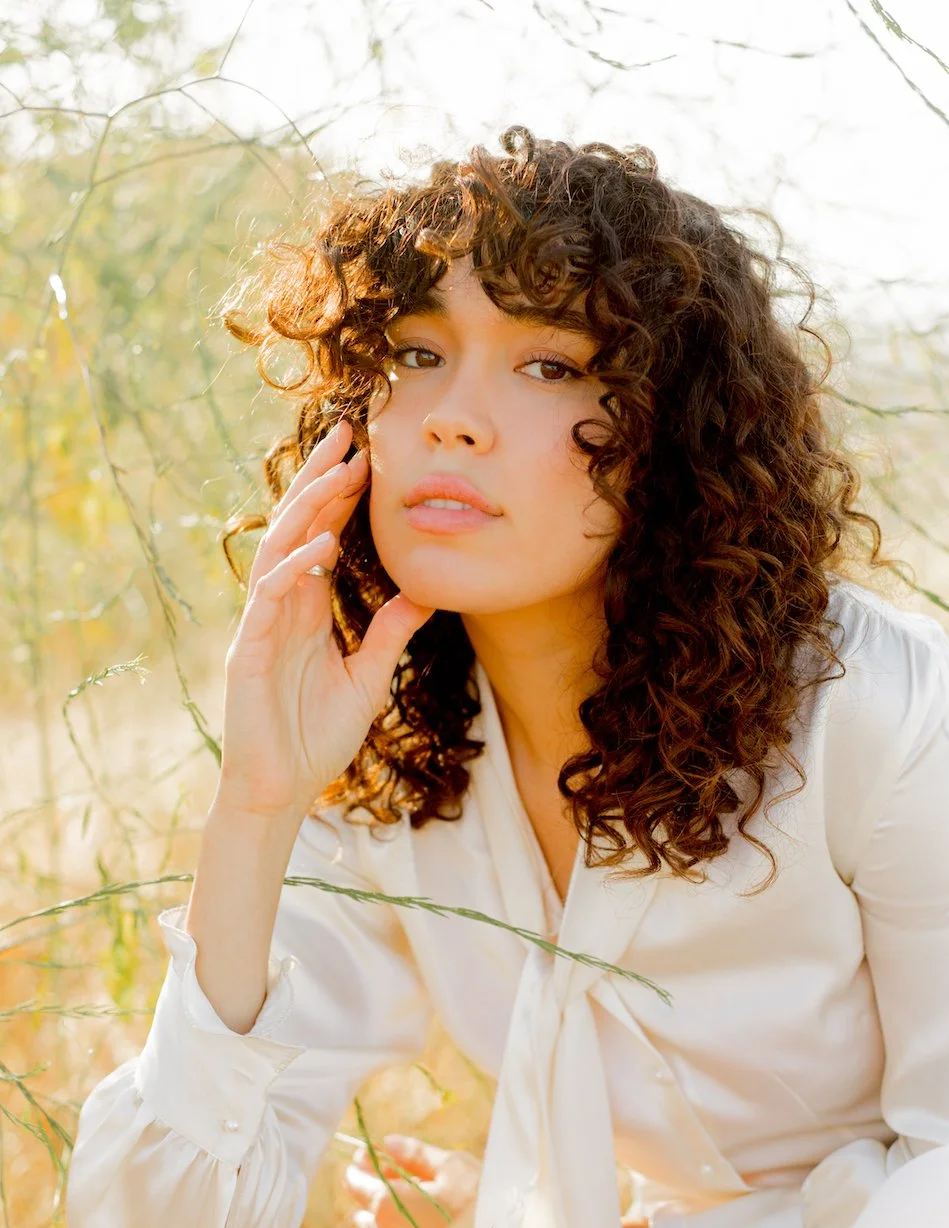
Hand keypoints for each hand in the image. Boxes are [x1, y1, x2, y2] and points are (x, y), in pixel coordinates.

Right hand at [218, 418, 434, 817]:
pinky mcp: (246, 653)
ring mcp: (259, 627)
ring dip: (306, 510)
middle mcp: (278, 608)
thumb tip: (424, 595)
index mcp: (303, 611)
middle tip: (348, 435)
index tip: (367, 458)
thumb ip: (389, 634)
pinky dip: (291, 569)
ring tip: (337, 473)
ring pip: (278, 551)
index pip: (319, 538)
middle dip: (319, 481)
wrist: (281, 792)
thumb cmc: (317, 739)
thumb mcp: (368, 677)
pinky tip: (316, 546)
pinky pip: (267, 600)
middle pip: (295, 529)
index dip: (340, 498)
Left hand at [345, 1134, 479, 1227]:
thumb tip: (388, 1143)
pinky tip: (413, 1205)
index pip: (358, 1184)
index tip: (364, 1152)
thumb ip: (414, 1153)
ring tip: (397, 1183)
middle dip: (369, 1182)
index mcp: (388, 1203)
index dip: (359, 1165)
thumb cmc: (476, 1198)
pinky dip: (396, 1220)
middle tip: (379, 1163)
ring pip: (379, 1225)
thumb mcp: (448, 1165)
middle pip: (366, 1205)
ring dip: (382, 1203)